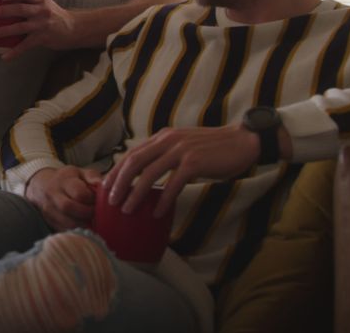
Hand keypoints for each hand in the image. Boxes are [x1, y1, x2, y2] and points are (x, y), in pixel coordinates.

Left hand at [0, 0, 76, 59]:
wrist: (75, 28)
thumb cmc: (56, 15)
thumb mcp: (46, 4)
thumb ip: (31, 3)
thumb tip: (7, 5)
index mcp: (42, 0)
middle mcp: (42, 11)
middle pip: (20, 9)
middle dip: (3, 11)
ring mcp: (42, 25)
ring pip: (19, 27)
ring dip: (4, 30)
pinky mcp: (43, 38)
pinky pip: (25, 45)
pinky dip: (14, 52)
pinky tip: (5, 57)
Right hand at [25, 166, 101, 230]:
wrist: (42, 185)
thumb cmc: (67, 179)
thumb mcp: (80, 172)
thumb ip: (93, 177)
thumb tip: (104, 185)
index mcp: (64, 181)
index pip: (78, 193)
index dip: (91, 199)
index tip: (97, 201)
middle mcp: (53, 194)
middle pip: (69, 207)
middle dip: (87, 213)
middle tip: (96, 213)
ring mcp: (49, 209)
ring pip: (67, 222)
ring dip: (83, 224)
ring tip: (91, 220)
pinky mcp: (49, 221)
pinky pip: (65, 230)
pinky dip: (77, 230)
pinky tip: (84, 226)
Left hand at [102, 124, 260, 217]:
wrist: (242, 142)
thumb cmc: (213, 149)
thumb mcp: (183, 146)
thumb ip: (165, 156)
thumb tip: (146, 176)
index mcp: (163, 137)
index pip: (132, 153)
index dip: (117, 170)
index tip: (106, 187)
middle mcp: (168, 140)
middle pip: (134, 162)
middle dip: (120, 183)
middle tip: (111, 201)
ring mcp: (181, 150)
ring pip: (149, 173)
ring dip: (135, 193)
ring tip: (127, 210)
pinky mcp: (194, 162)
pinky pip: (173, 183)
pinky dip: (163, 199)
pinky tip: (157, 213)